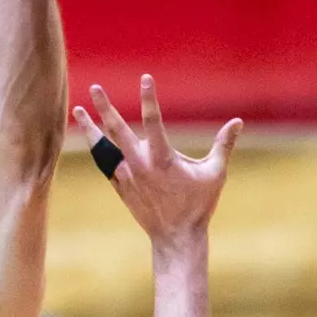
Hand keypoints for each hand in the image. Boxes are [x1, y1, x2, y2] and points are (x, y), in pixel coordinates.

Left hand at [73, 75, 242, 251]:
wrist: (175, 237)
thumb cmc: (198, 205)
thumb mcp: (215, 174)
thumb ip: (223, 145)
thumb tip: (238, 122)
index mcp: (162, 159)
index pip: (154, 120)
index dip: (149, 98)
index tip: (145, 78)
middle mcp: (140, 165)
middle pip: (117, 130)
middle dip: (105, 108)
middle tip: (94, 88)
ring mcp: (127, 176)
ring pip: (103, 147)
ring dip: (90, 128)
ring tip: (78, 110)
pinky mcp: (121, 187)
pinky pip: (105, 164)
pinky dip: (97, 149)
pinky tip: (90, 138)